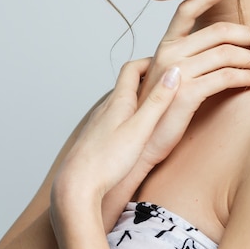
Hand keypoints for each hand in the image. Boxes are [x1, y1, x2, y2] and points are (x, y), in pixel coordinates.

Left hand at [51, 58, 181, 207]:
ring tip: (157, 106)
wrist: (75, 187)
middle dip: (147, 78)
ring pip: (121, 101)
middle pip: (126, 83)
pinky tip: (137, 131)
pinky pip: (115, 118)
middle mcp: (106, 107)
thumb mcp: (140, 129)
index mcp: (118, 100)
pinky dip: (130, 115)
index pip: (132, 68)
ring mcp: (99, 123)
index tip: (168, 64)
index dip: (150, 61)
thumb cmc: (108, 160)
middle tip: (168, 83)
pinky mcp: (96, 139)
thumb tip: (174, 72)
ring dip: (139, 98)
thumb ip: (158, 101)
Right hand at [134, 0, 249, 169]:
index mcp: (165, 45)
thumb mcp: (172, 78)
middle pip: (219, 31)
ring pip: (227, 53)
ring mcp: (177, 70)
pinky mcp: (186, 92)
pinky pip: (226, 76)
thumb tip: (221, 49)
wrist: (141, 142)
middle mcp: (169, 52)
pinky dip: (249, 76)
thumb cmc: (160, 111)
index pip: (187, 9)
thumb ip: (191, 59)